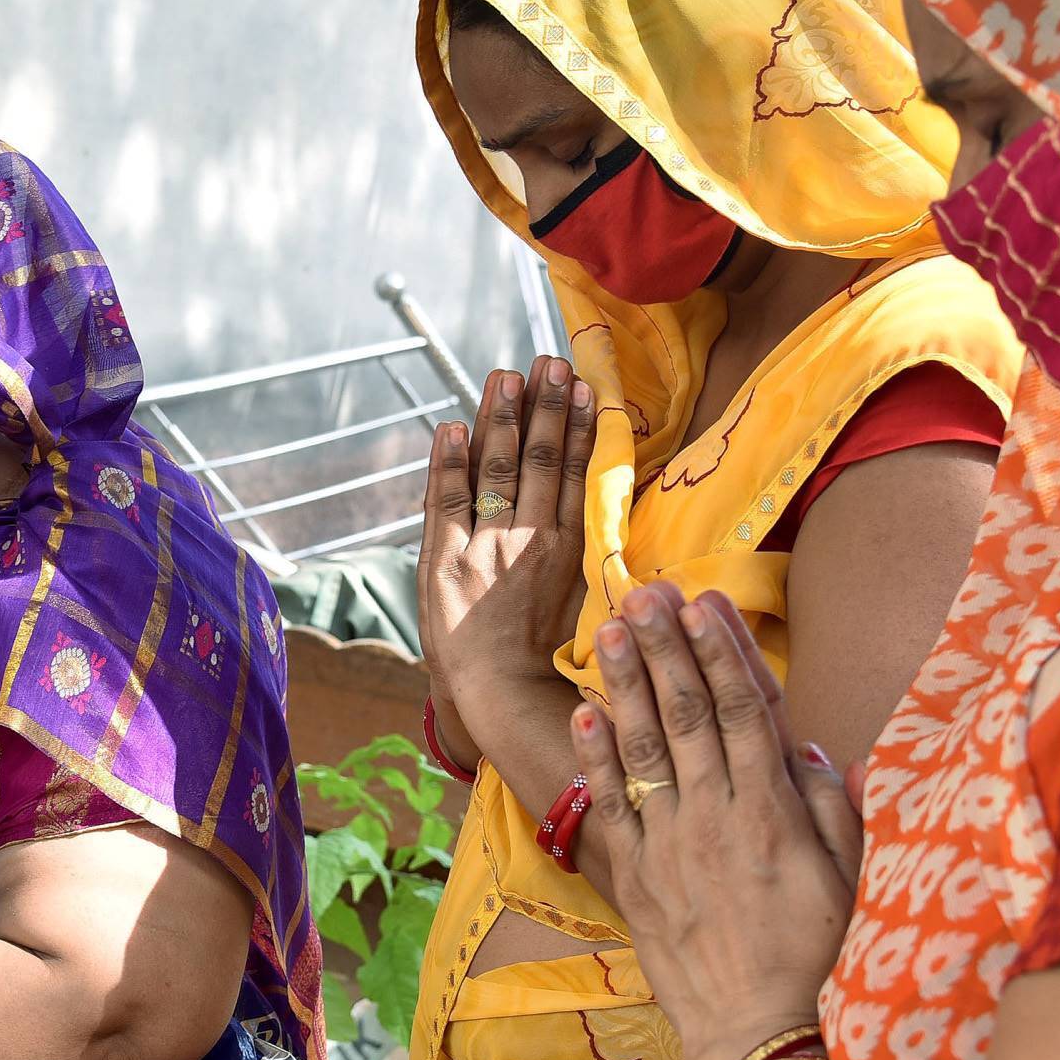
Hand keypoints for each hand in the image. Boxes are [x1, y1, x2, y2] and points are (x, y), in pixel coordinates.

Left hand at [420, 359, 598, 725]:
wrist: (502, 697)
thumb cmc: (550, 655)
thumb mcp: (586, 600)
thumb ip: (596, 550)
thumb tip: (618, 504)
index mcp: (570, 549)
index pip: (577, 473)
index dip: (580, 426)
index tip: (585, 385)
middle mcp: (530, 541)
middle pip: (540, 459)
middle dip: (544, 406)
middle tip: (548, 362)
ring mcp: (484, 549)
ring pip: (496, 469)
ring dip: (501, 418)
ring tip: (505, 375)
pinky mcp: (442, 563)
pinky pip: (445, 501)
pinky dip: (448, 461)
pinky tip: (451, 426)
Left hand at [567, 582, 863, 1059]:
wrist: (756, 1031)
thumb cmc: (815, 956)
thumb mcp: (851, 879)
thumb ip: (837, 809)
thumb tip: (819, 748)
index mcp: (774, 810)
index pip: (746, 711)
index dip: (723, 652)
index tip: (704, 604)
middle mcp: (718, 816)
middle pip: (688, 714)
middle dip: (665, 648)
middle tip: (644, 593)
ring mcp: (672, 843)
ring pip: (646, 747)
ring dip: (626, 684)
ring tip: (607, 630)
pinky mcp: (638, 875)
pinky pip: (612, 806)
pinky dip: (596, 758)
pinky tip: (584, 712)